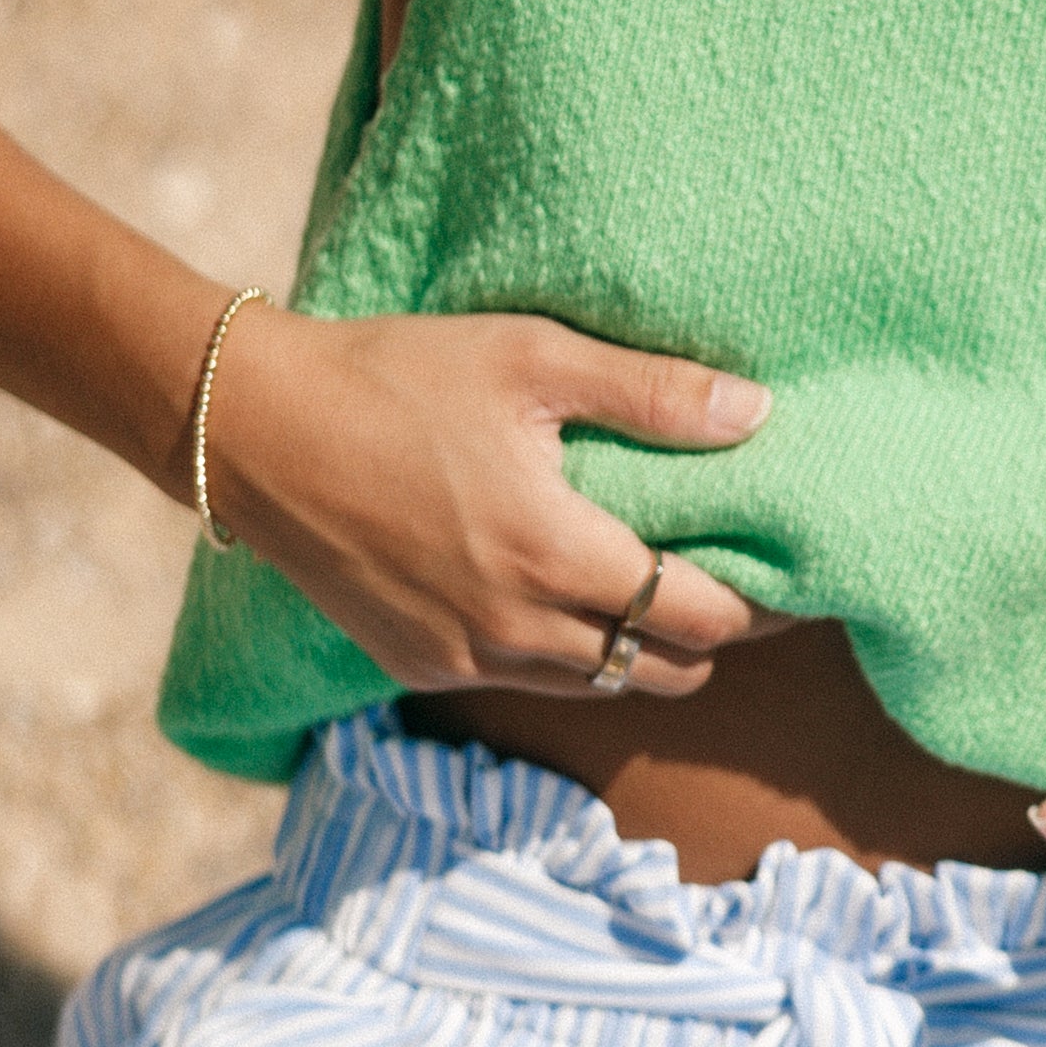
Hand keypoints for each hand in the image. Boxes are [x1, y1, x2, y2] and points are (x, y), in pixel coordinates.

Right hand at [197, 305, 774, 698]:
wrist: (253, 429)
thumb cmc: (395, 375)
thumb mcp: (529, 358)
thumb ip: (651, 393)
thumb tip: (758, 414)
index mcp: (551, 552)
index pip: (696, 615)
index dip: (757, 606)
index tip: (792, 580)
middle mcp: (513, 626)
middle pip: (660, 671)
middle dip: (711, 641)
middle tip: (741, 596)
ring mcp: (463, 656)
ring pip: (596, 687)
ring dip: (639, 656)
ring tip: (664, 604)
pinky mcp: (419, 667)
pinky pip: (524, 682)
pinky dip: (563, 658)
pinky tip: (568, 606)